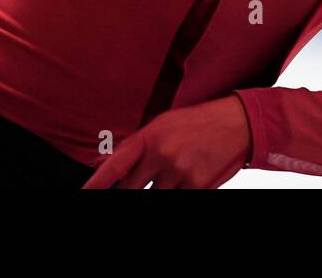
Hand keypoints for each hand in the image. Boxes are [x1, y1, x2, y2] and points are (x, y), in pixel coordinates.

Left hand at [81, 94, 251, 188]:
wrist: (236, 124)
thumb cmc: (197, 122)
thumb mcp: (164, 124)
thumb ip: (138, 144)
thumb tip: (108, 164)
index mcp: (150, 137)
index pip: (116, 165)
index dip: (97, 182)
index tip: (85, 192)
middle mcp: (162, 155)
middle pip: (132, 188)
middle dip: (134, 188)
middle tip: (148, 176)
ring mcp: (180, 172)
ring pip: (156, 196)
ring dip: (160, 189)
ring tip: (175, 170)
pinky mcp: (197, 186)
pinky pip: (179, 198)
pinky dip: (181, 190)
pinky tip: (190, 173)